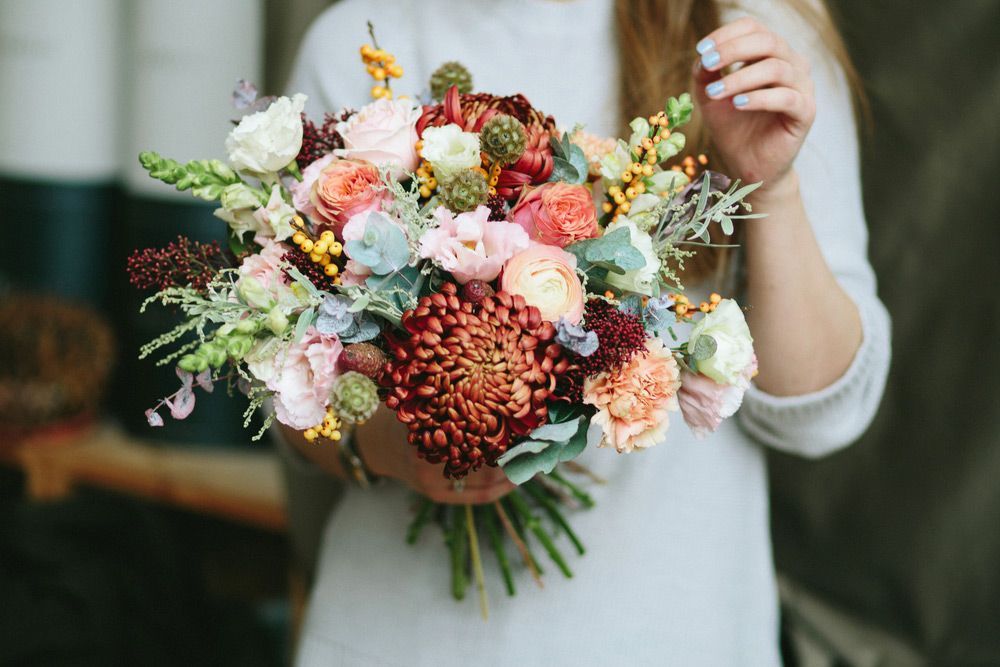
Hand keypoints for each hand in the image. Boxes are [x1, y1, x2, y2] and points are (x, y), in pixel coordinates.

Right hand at [354, 406, 514, 504]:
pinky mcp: (436, 494)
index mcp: (431, 432)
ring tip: (530, 462)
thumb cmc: (411, 414)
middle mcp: (432, 461)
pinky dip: (498, 490)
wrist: (377, 442)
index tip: (528, 429)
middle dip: (513, 457)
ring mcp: (433, 482)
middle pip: (486, 463)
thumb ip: (460, 405)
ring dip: (511, 475)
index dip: (507, 436)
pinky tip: (512, 480)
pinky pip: (476, 496)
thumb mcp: (430, 402)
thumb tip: (506, 402)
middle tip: (536, 447)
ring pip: (485, 484)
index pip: (479, 438)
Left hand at [693, 17, 815, 193]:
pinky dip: (759, 98)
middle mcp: (791, 65)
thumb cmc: (733, 128)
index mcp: (771, 55)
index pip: (754, 28)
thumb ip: (705, 75)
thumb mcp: (711, 98)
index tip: (701, 50)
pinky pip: (786, 97)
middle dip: (732, 50)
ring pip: (776, 67)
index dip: (727, 35)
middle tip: (707, 65)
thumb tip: (701, 56)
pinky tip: (737, 104)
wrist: (749, 166)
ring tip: (715, 93)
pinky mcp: (805, 112)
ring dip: (740, 78)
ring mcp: (802, 87)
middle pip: (768, 41)